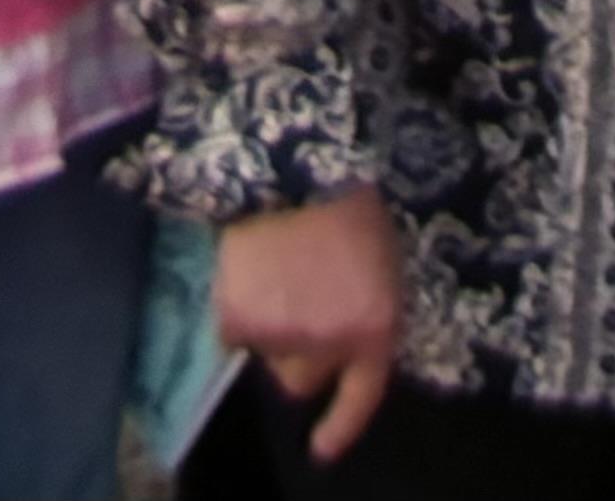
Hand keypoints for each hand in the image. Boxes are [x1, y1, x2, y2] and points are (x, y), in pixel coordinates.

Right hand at [220, 186, 404, 459]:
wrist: (293, 165)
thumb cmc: (347, 202)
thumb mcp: (379, 260)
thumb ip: (364, 310)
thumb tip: (338, 341)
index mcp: (375, 326)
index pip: (360, 394)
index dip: (340, 427)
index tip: (321, 450)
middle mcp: (330, 345)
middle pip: (300, 380)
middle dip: (297, 355)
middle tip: (295, 304)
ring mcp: (283, 338)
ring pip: (266, 353)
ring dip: (268, 326)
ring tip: (275, 271)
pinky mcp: (239, 323)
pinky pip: (234, 331)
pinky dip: (238, 306)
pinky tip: (250, 267)